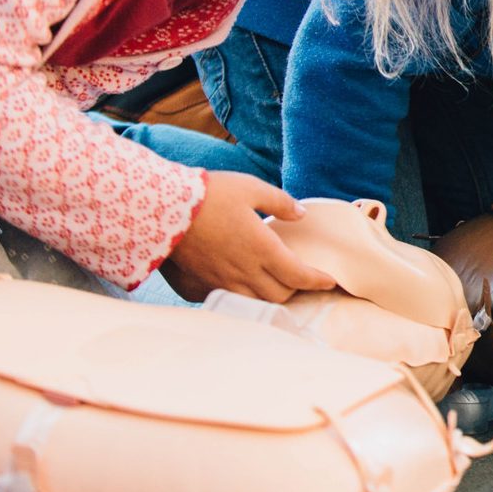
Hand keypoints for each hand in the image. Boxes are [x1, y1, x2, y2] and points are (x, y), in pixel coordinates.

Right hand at [161, 171, 336, 303]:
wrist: (163, 210)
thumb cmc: (210, 195)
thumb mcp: (251, 188)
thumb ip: (279, 202)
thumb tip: (301, 214)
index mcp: (262, 249)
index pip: (299, 275)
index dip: (318, 280)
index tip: (329, 280)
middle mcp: (245, 272)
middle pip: (280, 295)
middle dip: (294, 289)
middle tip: (299, 279)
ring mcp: (222, 283)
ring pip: (256, 302)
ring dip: (269, 297)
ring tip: (274, 286)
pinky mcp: (200, 288)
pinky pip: (228, 300)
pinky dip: (240, 296)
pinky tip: (239, 285)